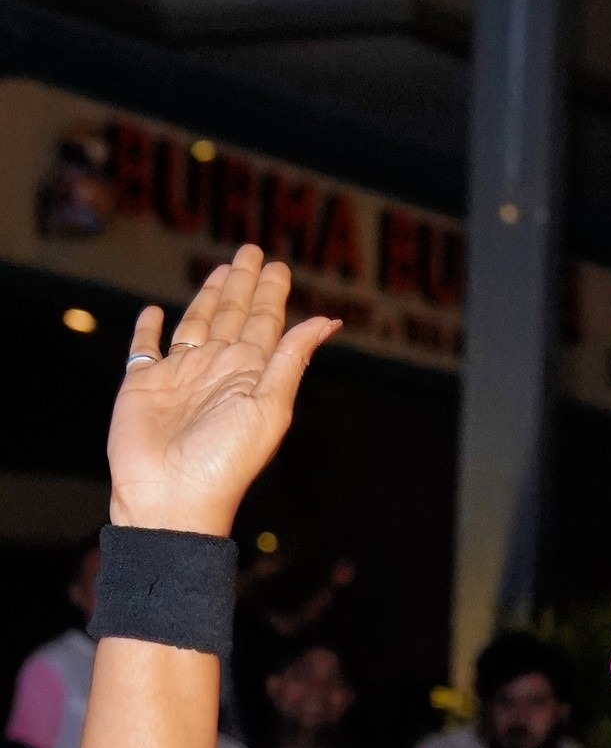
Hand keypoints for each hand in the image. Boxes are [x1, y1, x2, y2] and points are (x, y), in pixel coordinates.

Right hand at [108, 246, 338, 537]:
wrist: (172, 497)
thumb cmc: (224, 460)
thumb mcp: (269, 406)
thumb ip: (292, 359)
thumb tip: (329, 322)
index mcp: (250, 375)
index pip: (265, 324)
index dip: (271, 294)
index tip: (279, 265)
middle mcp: (217, 371)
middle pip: (232, 316)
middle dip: (242, 285)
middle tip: (252, 250)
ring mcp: (180, 376)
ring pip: (196, 323)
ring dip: (207, 297)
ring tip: (220, 270)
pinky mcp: (143, 384)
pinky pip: (145, 348)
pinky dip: (148, 329)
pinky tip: (154, 312)